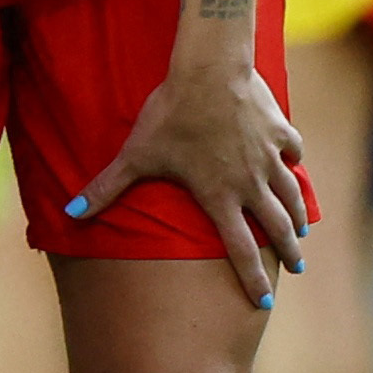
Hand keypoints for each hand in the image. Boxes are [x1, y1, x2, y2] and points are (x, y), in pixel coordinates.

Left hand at [67, 54, 308, 302]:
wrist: (210, 71)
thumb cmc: (172, 114)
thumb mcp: (137, 155)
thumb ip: (106, 188)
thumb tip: (70, 215)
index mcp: (220, 197)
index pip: (241, 250)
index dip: (252, 279)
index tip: (264, 302)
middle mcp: (250, 184)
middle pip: (277, 228)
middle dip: (289, 252)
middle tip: (298, 268)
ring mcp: (268, 158)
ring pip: (291, 194)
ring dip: (298, 215)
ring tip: (302, 230)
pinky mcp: (279, 131)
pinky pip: (293, 152)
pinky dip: (296, 163)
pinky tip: (295, 165)